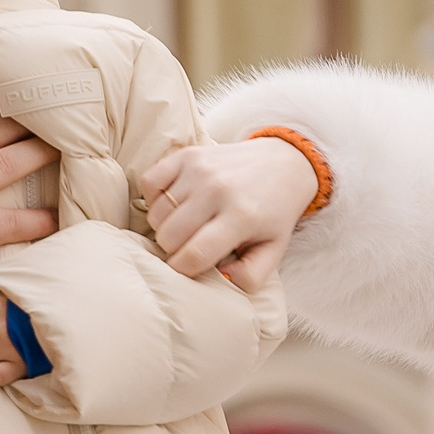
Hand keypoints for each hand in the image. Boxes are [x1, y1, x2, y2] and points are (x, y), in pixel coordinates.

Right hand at [145, 137, 317, 289]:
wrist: (283, 162)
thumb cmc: (274, 212)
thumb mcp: (274, 249)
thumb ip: (250, 275)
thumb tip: (221, 279)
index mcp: (241, 217)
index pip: (193, 256)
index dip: (185, 270)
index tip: (191, 268)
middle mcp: (218, 190)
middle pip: (169, 237)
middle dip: (175, 249)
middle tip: (192, 244)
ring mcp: (200, 169)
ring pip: (157, 214)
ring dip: (166, 225)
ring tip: (186, 224)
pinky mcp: (187, 155)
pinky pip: (149, 182)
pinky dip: (154, 198)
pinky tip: (174, 203)